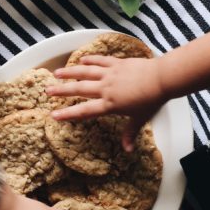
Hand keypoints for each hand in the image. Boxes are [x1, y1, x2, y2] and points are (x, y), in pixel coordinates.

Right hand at [46, 55, 166, 151]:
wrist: (162, 78)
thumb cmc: (151, 100)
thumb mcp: (140, 119)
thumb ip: (130, 133)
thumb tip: (128, 150)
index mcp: (109, 104)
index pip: (84, 110)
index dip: (68, 113)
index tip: (54, 115)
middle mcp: (105, 89)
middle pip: (79, 89)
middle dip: (62, 91)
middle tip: (48, 91)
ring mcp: (110, 74)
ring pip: (85, 72)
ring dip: (70, 72)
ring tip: (56, 73)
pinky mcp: (116, 63)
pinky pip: (100, 61)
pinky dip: (90, 60)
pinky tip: (81, 59)